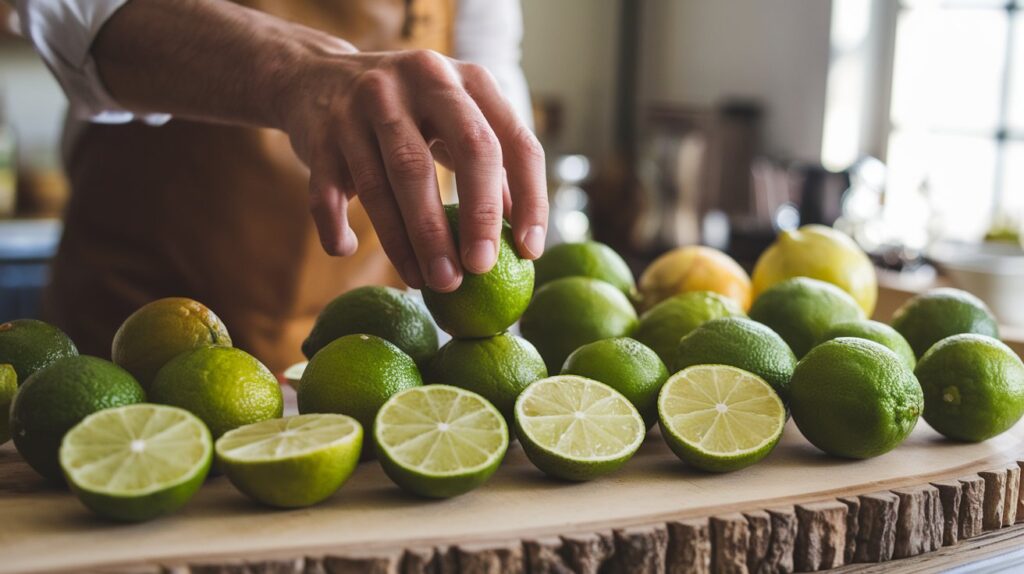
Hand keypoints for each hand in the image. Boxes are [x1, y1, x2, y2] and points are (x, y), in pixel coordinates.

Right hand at [280, 48, 547, 291]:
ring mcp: (366, 102)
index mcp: (469, 81)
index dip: (530, 199)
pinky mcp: (321, 132)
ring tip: (430, 283)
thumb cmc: (407, 115)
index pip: (514, 142)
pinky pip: (327, 191)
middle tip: (479, 271)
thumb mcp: (454, 122)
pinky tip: (347, 250)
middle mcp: (422, 79)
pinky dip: (336, 226)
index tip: (530, 252)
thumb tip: (526, 239)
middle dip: (476, 217)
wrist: (315, 77)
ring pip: (393, 178)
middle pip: (463, 148)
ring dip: (412, 240)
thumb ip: (491, 170)